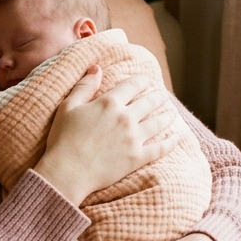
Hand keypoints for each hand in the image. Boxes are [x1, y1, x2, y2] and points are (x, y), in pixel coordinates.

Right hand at [34, 65, 178, 205]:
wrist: (67, 172)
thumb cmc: (63, 139)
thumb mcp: (68, 107)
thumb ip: (84, 86)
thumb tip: (96, 68)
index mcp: (109, 103)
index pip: (133, 85)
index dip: (142, 80)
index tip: (147, 80)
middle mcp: (125, 118)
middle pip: (150, 102)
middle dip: (158, 96)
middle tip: (163, 95)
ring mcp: (134, 138)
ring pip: (159, 122)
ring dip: (168, 116)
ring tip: (172, 113)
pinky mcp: (137, 158)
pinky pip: (160, 148)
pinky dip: (171, 142)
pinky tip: (177, 137)